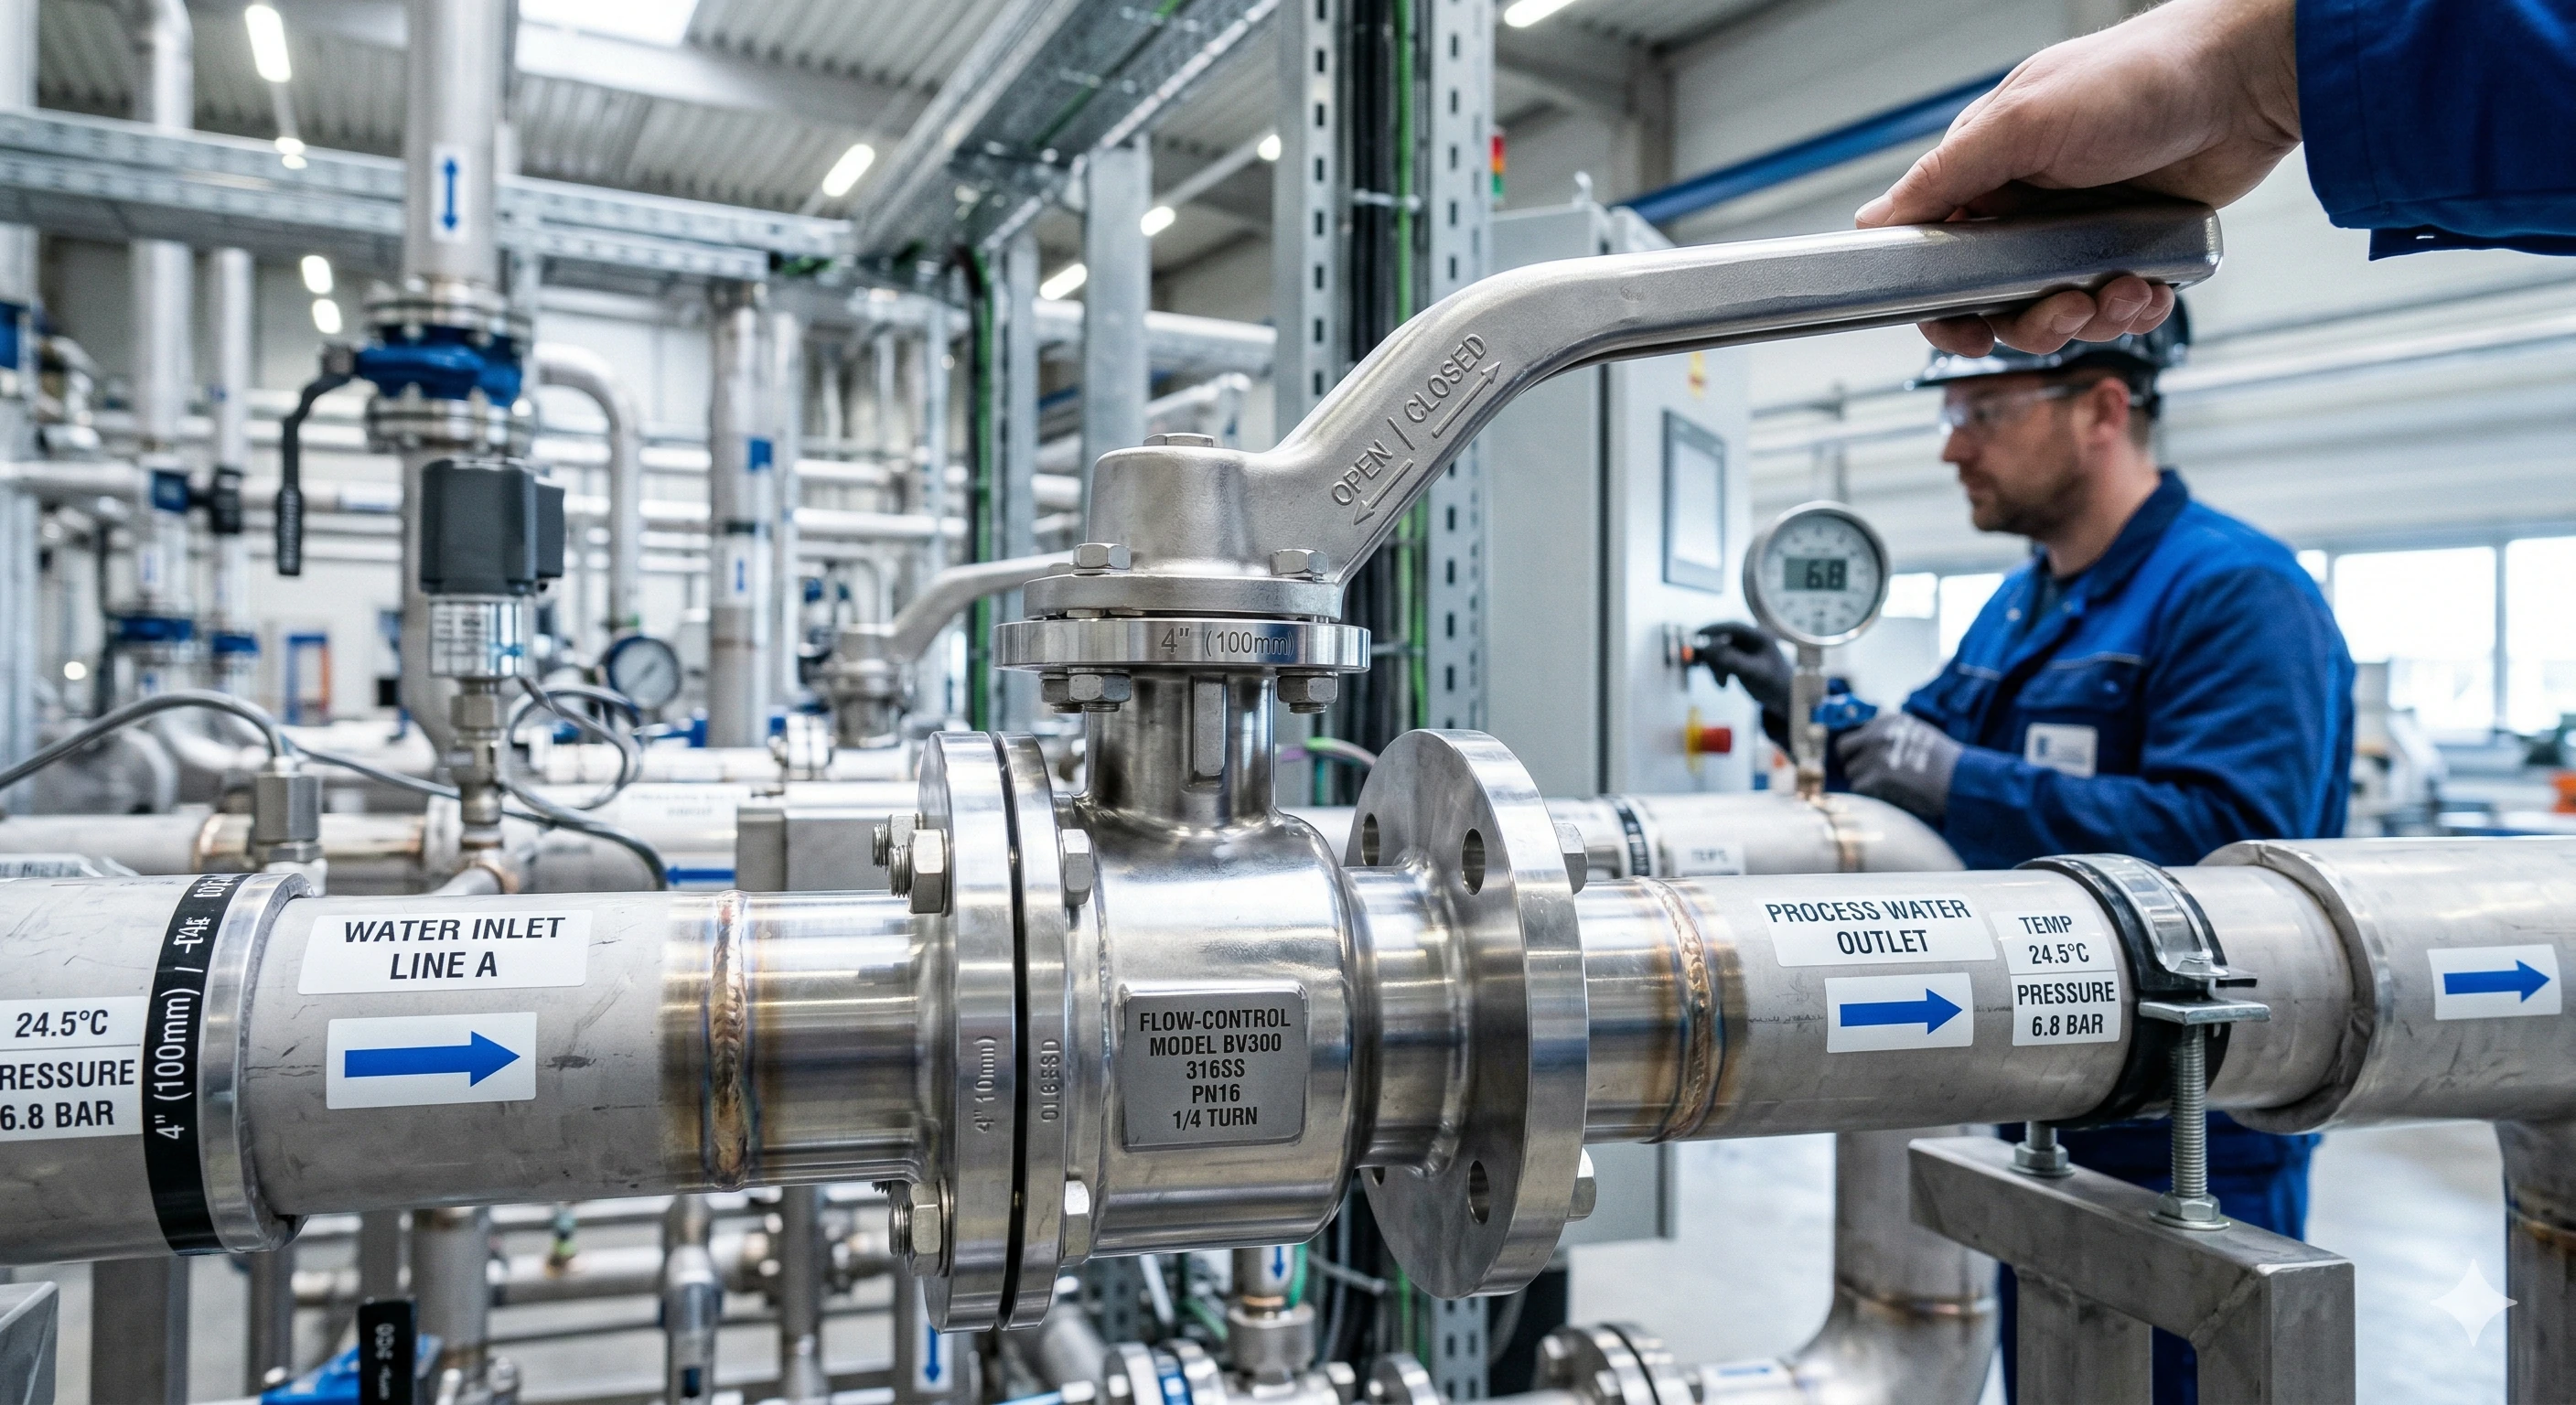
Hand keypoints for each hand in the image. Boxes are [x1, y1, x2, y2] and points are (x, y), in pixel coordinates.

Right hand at [1693, 622, 1792, 715]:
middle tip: (1702, 666)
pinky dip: (1719, 672)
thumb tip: (1710, 649)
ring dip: (1716, 668)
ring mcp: (1744, 651)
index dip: (1714, 628)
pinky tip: (1723, 685)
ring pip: (1719, 653)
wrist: (1783, 699)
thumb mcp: (1755, 673)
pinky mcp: (1738, 660)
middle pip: (1722, 640)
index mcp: (1759, 637)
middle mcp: (1750, 640)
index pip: (1733, 626)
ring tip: (1722, 685)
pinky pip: (1721, 662)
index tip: (1697, 634)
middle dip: (1713, 656)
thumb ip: (1733, 661)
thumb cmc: (1775, 684)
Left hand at [1837, 712, 1961, 825]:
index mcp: (1889, 720)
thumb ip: (1894, 733)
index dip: (1862, 748)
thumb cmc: (1944, 760)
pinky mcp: (1877, 773)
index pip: (1860, 732)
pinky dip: (1868, 793)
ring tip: (1882, 787)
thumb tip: (1870, 743)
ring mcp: (1876, 752)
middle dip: (1850, 761)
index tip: (1868, 759)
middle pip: (1844, 747)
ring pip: (1851, 770)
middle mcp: (1878, 732)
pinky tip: (1883, 795)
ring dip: (1863, 780)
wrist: (1959, 776)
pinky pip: (1858, 785)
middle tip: (1861, 773)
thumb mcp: (1918, 732)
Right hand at [1856, 0, 2299, 356]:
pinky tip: (2149, 289)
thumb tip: (1875, 221)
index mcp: (1989, 169)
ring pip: (2057, 310)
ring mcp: (2082, 229)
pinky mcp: (2134, 246)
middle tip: (2063, 308)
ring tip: (2119, 292)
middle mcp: (2030, 203)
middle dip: (2028, 319)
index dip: (1944, 303)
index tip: (1964, 330)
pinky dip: (2131, 311)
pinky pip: (2116, 306)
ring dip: (2086, 317)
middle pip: (1997, 299)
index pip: (1938, 254)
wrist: (2249, 81)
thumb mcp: (2024, 122)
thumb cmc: (2139, 77)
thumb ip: (1946, 175)